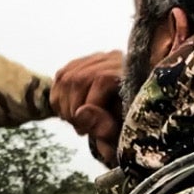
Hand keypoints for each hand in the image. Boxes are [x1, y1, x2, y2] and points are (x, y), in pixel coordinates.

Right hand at [50, 51, 123, 167]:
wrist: (135, 119)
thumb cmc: (132, 128)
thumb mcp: (123, 134)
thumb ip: (105, 128)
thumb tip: (81, 114)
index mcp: (132, 73)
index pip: (101, 79)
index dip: (89, 106)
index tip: (86, 130)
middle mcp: (115, 59)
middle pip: (79, 78)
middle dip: (73, 109)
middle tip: (81, 129)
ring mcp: (98, 59)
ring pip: (66, 77)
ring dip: (64, 106)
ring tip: (77, 123)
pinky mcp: (83, 63)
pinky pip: (61, 76)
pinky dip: (59, 98)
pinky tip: (69, 113)